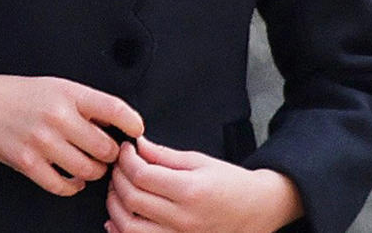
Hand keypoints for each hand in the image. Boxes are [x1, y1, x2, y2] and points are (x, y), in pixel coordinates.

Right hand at [0, 73, 143, 196]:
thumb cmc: (23, 95)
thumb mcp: (58, 86)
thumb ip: (87, 103)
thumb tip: (120, 121)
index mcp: (69, 94)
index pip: (114, 108)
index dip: (133, 123)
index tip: (137, 131)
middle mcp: (57, 117)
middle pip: (105, 147)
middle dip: (111, 154)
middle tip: (108, 153)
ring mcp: (42, 142)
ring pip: (88, 169)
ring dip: (94, 172)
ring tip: (91, 165)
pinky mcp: (27, 163)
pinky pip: (62, 186)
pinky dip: (73, 186)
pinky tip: (73, 179)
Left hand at [104, 136, 302, 232]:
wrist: (257, 209)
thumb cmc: (232, 184)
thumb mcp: (200, 161)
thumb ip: (165, 156)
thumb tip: (139, 146)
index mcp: (190, 190)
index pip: (142, 175)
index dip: (127, 160)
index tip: (126, 150)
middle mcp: (183, 218)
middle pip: (132, 199)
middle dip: (118, 178)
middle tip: (119, 165)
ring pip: (129, 227)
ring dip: (115, 206)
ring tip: (118, 188)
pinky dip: (122, 230)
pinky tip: (118, 217)